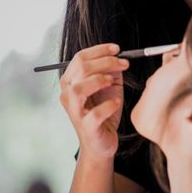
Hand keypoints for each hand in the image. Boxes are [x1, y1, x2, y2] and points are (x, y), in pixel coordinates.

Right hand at [59, 43, 128, 159]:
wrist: (102, 143)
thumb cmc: (103, 112)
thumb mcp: (108, 86)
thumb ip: (110, 69)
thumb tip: (117, 54)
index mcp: (70, 81)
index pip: (80, 58)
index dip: (100, 50)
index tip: (117, 49)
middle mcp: (67, 95)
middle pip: (82, 69)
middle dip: (106, 62)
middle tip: (124, 63)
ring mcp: (75, 111)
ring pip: (79, 89)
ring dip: (100, 80)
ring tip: (113, 82)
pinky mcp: (86, 127)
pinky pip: (95, 113)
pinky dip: (109, 105)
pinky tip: (116, 103)